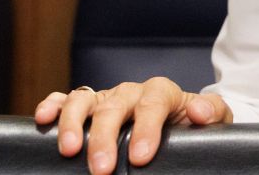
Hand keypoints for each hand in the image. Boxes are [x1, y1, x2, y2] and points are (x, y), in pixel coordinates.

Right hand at [35, 78, 231, 174]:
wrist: (180, 118)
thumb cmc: (193, 122)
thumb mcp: (213, 117)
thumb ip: (212, 112)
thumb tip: (202, 112)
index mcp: (161, 93)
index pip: (153, 104)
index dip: (146, 130)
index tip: (140, 158)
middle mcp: (131, 92)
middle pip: (114, 106)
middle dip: (105, 138)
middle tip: (101, 169)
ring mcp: (107, 97)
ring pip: (84, 100)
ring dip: (73, 123)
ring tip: (69, 150)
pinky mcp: (89, 105)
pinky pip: (66, 99)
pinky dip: (53, 105)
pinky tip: (44, 119)